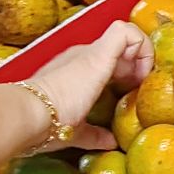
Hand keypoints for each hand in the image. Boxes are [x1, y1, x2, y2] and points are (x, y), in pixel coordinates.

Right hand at [22, 24, 152, 152]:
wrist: (30, 113)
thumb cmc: (46, 123)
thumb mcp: (75, 130)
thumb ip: (93, 134)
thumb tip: (108, 141)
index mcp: (75, 72)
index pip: (108, 64)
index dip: (125, 76)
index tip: (128, 96)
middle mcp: (82, 55)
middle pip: (120, 50)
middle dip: (137, 67)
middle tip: (139, 89)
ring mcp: (91, 51)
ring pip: (127, 35)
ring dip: (142, 54)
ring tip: (142, 80)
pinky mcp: (99, 52)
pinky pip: (128, 32)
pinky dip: (143, 46)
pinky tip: (142, 71)